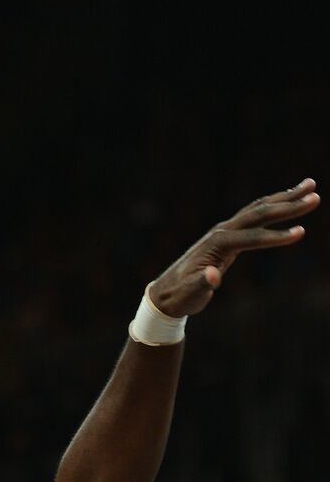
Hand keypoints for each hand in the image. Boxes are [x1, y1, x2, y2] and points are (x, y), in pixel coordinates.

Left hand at [149, 178, 319, 316]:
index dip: (275, 237)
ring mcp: (225, 232)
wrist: (166, 293)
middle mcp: (221, 232)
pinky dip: (273, 206)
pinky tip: (289, 200)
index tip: (301, 234)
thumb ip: (201, 285)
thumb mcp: (190, 294)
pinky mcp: (229, 236)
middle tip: (316, 196)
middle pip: (258, 214)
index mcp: (216, 244)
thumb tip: (213, 276)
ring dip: (285, 198)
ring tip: (311, 185)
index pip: (251, 238)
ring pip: (258, 209)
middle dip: (288, 206)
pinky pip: (255, 217)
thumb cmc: (180, 296)